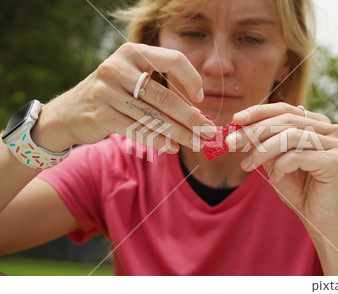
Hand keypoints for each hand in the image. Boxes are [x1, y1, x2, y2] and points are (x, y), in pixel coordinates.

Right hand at [32, 42, 215, 152]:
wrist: (69, 112)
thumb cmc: (112, 95)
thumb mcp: (133, 80)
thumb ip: (161, 89)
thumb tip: (198, 113)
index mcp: (132, 52)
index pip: (172, 59)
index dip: (192, 78)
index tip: (201, 99)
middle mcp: (117, 68)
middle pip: (164, 96)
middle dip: (191, 118)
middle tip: (209, 132)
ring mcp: (106, 91)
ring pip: (153, 117)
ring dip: (179, 134)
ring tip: (197, 143)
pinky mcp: (101, 115)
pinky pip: (138, 131)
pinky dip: (159, 141)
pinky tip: (173, 148)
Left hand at [227, 103, 337, 234]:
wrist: (319, 219)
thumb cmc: (299, 189)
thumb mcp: (276, 160)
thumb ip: (264, 142)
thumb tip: (240, 125)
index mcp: (319, 123)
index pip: (285, 109)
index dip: (259, 112)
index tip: (236, 120)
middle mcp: (331, 129)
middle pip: (286, 121)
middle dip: (254, 131)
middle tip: (231, 143)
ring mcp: (336, 143)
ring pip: (290, 137)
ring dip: (262, 150)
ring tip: (247, 164)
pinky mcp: (334, 161)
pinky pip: (297, 156)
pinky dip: (280, 167)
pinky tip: (276, 179)